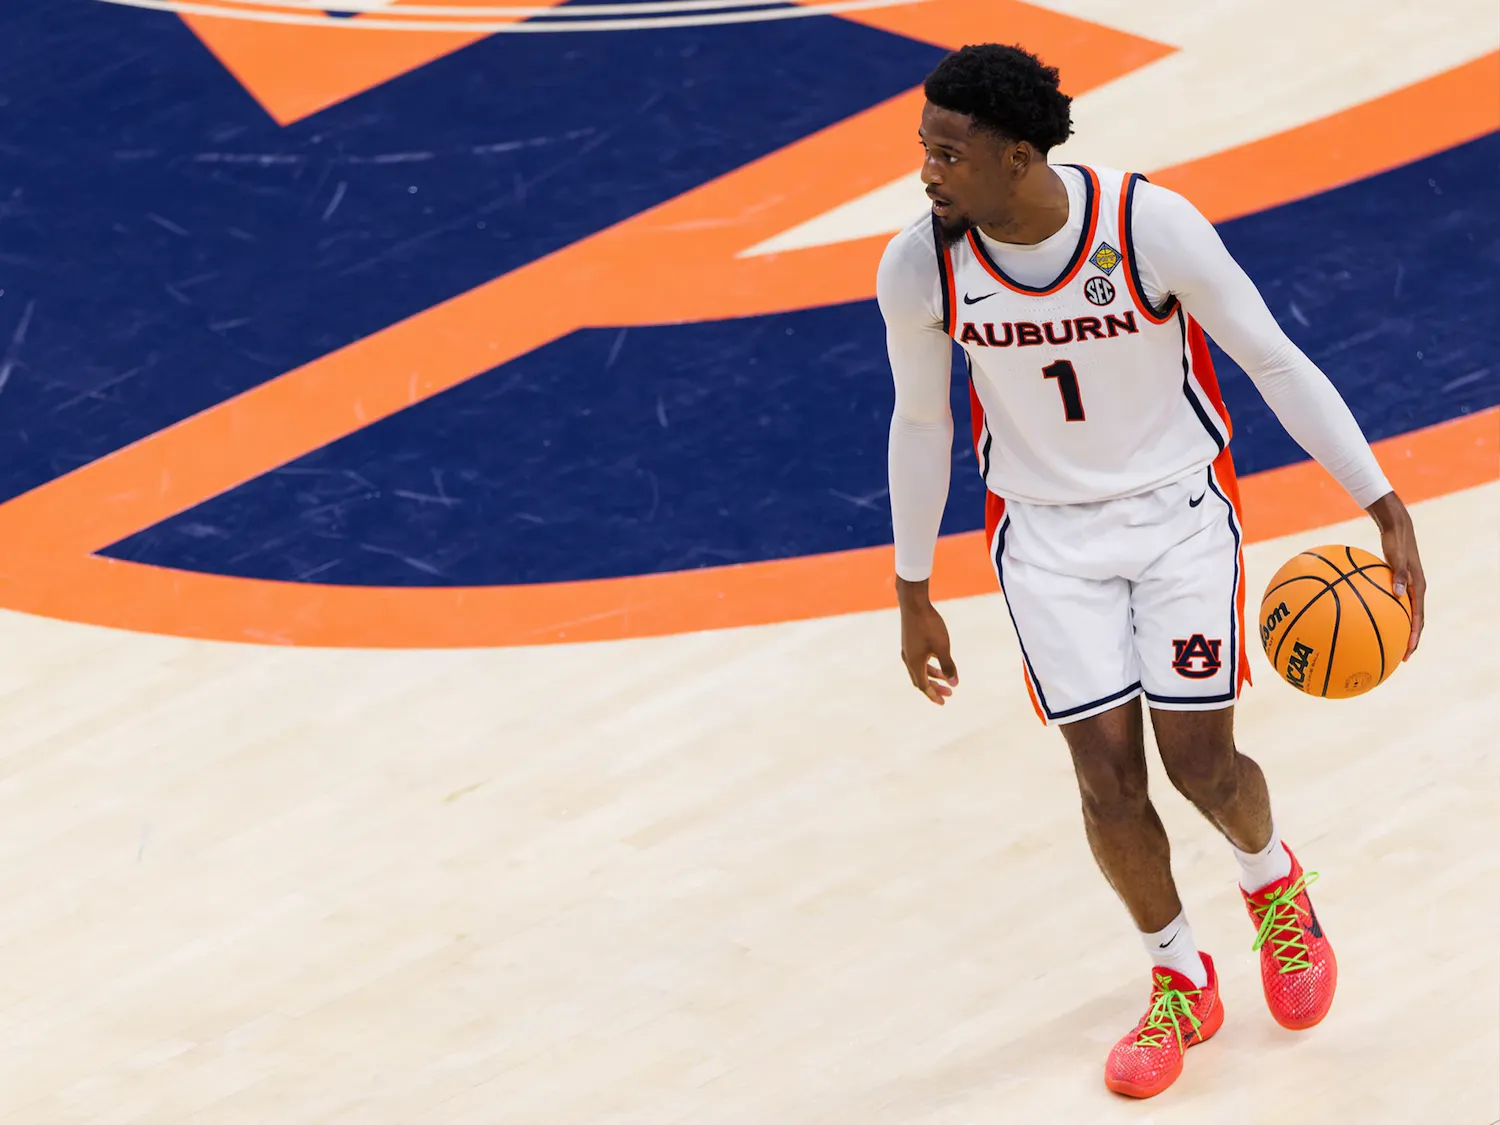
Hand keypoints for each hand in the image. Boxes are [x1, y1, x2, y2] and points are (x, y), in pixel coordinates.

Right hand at [896, 577, 958, 703]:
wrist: (913, 603)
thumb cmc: (929, 625)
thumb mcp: (942, 647)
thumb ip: (948, 666)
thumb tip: (954, 684)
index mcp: (914, 663)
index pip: (923, 686)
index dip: (934, 695)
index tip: (945, 702)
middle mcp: (908, 659)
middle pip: (920, 680)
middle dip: (934, 688)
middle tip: (949, 694)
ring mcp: (907, 650)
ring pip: (919, 670)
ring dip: (932, 676)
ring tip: (946, 678)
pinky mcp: (909, 642)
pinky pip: (918, 660)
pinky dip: (928, 665)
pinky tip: (936, 660)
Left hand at [1366, 491, 1424, 658]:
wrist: (1396, 527)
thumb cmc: (1396, 541)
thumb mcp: (1397, 557)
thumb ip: (1398, 575)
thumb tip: (1398, 594)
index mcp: (1418, 588)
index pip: (1418, 619)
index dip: (1413, 637)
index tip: (1407, 652)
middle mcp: (1413, 590)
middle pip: (1413, 621)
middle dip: (1406, 640)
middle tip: (1397, 657)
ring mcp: (1405, 587)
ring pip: (1402, 613)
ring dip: (1396, 629)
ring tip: (1384, 644)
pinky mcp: (1395, 583)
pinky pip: (1390, 602)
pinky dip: (1383, 612)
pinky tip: (1364, 619)